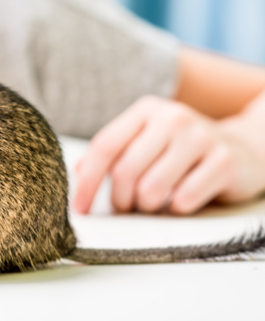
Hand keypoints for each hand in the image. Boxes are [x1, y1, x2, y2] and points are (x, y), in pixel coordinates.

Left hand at [73, 96, 264, 214]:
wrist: (242, 149)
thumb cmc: (180, 149)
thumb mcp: (145, 140)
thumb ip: (113, 152)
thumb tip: (78, 169)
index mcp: (146, 111)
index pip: (105, 146)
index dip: (86, 181)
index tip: (79, 208)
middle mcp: (172, 118)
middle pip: (125, 170)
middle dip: (119, 199)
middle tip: (125, 207)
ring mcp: (200, 137)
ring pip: (152, 188)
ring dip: (146, 206)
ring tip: (153, 203)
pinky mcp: (223, 161)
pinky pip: (184, 200)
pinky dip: (175, 209)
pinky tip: (181, 200)